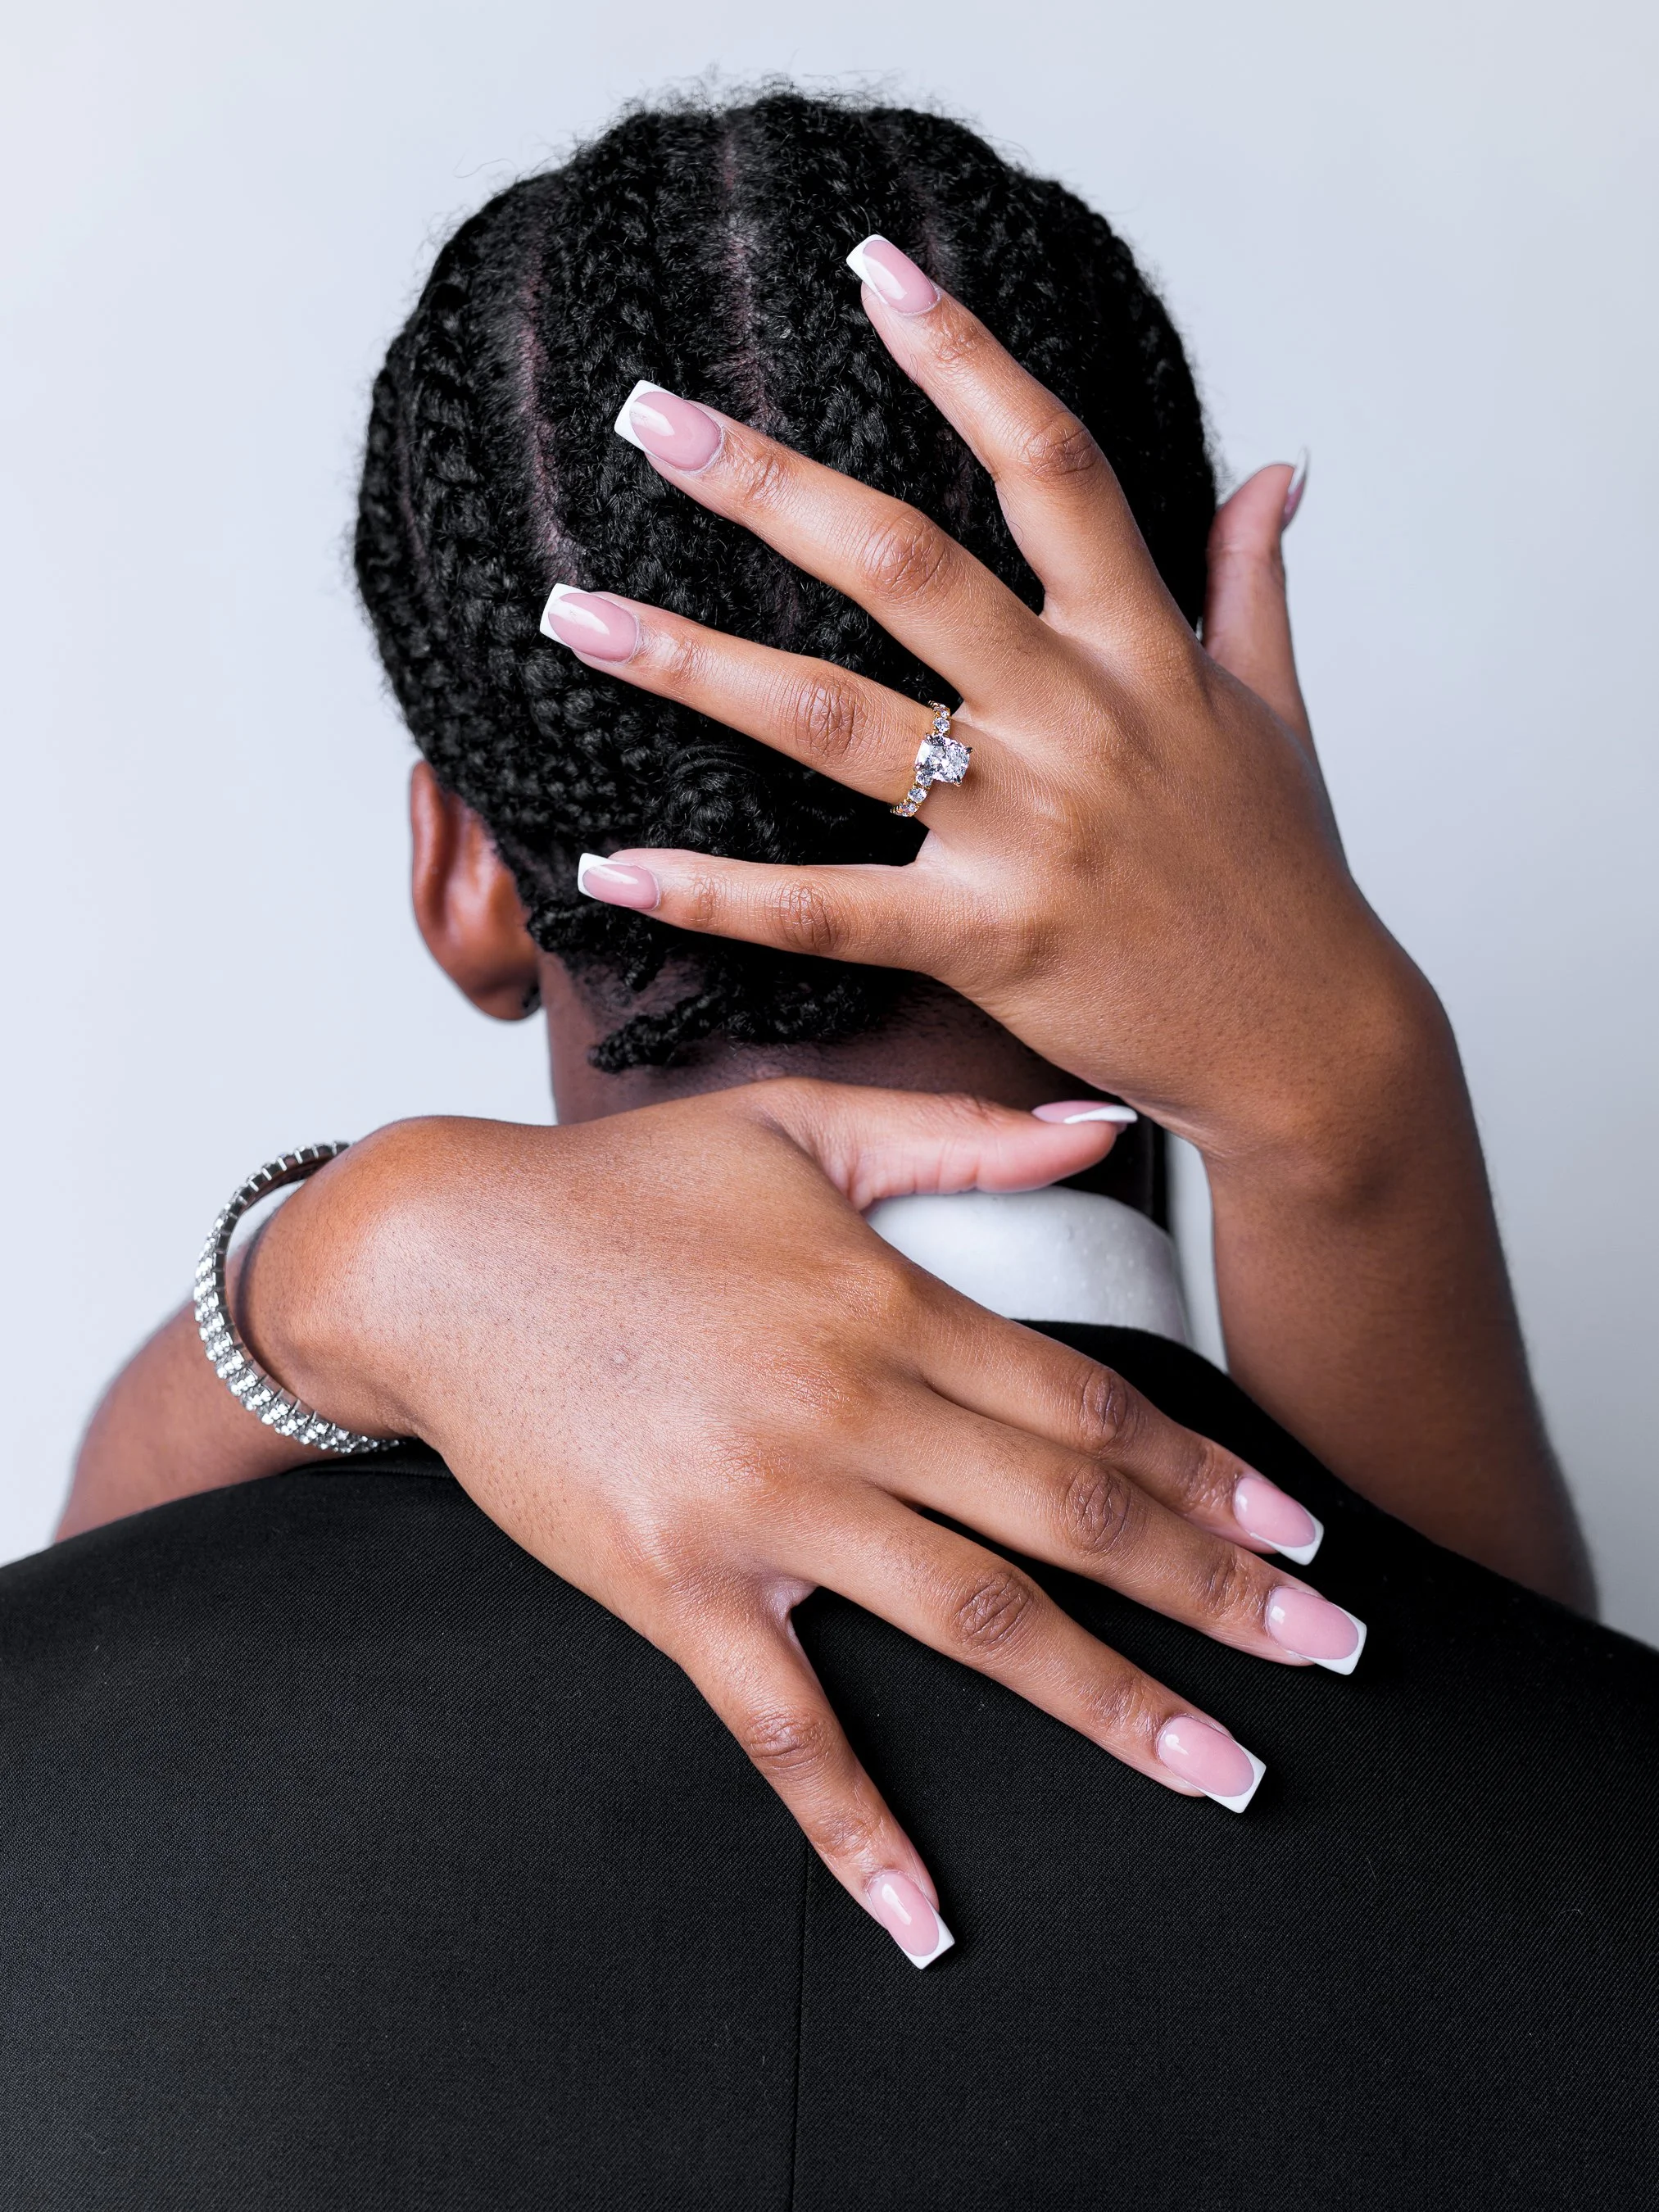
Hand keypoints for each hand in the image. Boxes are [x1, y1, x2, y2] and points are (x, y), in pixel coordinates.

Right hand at [246, 1083, 1349, 1962]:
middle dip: (1216, 1591)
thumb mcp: (796, 1126)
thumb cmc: (617, 1187)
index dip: (1210, 1473)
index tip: (1301, 1531)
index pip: (1090, 1405)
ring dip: (1111, 1703)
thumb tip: (1097, 1129)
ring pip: (974, 1622)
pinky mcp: (676, 1592)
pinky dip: (857, 1829)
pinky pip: (783, 1730)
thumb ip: (957, 1139)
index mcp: (886, 1305)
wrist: (435, 1260)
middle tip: (1329, 1652)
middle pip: (1070, 1517)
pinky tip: (924, 1912)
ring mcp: (763, 1512)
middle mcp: (848, 1414)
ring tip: (1218, 1769)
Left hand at [539, 241, 1590, 1607]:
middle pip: (906, 565)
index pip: (1054, 465)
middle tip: (650, 416)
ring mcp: (1030, 829)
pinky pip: (825, 908)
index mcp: (1146, 649)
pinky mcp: (988, 940)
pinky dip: (713, 893)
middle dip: (768, 484)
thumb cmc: (1284, 882)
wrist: (1313, 1048)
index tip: (874, 268)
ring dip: (693, 660)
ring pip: (835, 721)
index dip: (965, 357)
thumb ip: (1251, 584)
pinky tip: (610, 862)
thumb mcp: (1281, 714)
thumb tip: (1277, 470)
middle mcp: (1080, 717)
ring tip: (577, 612)